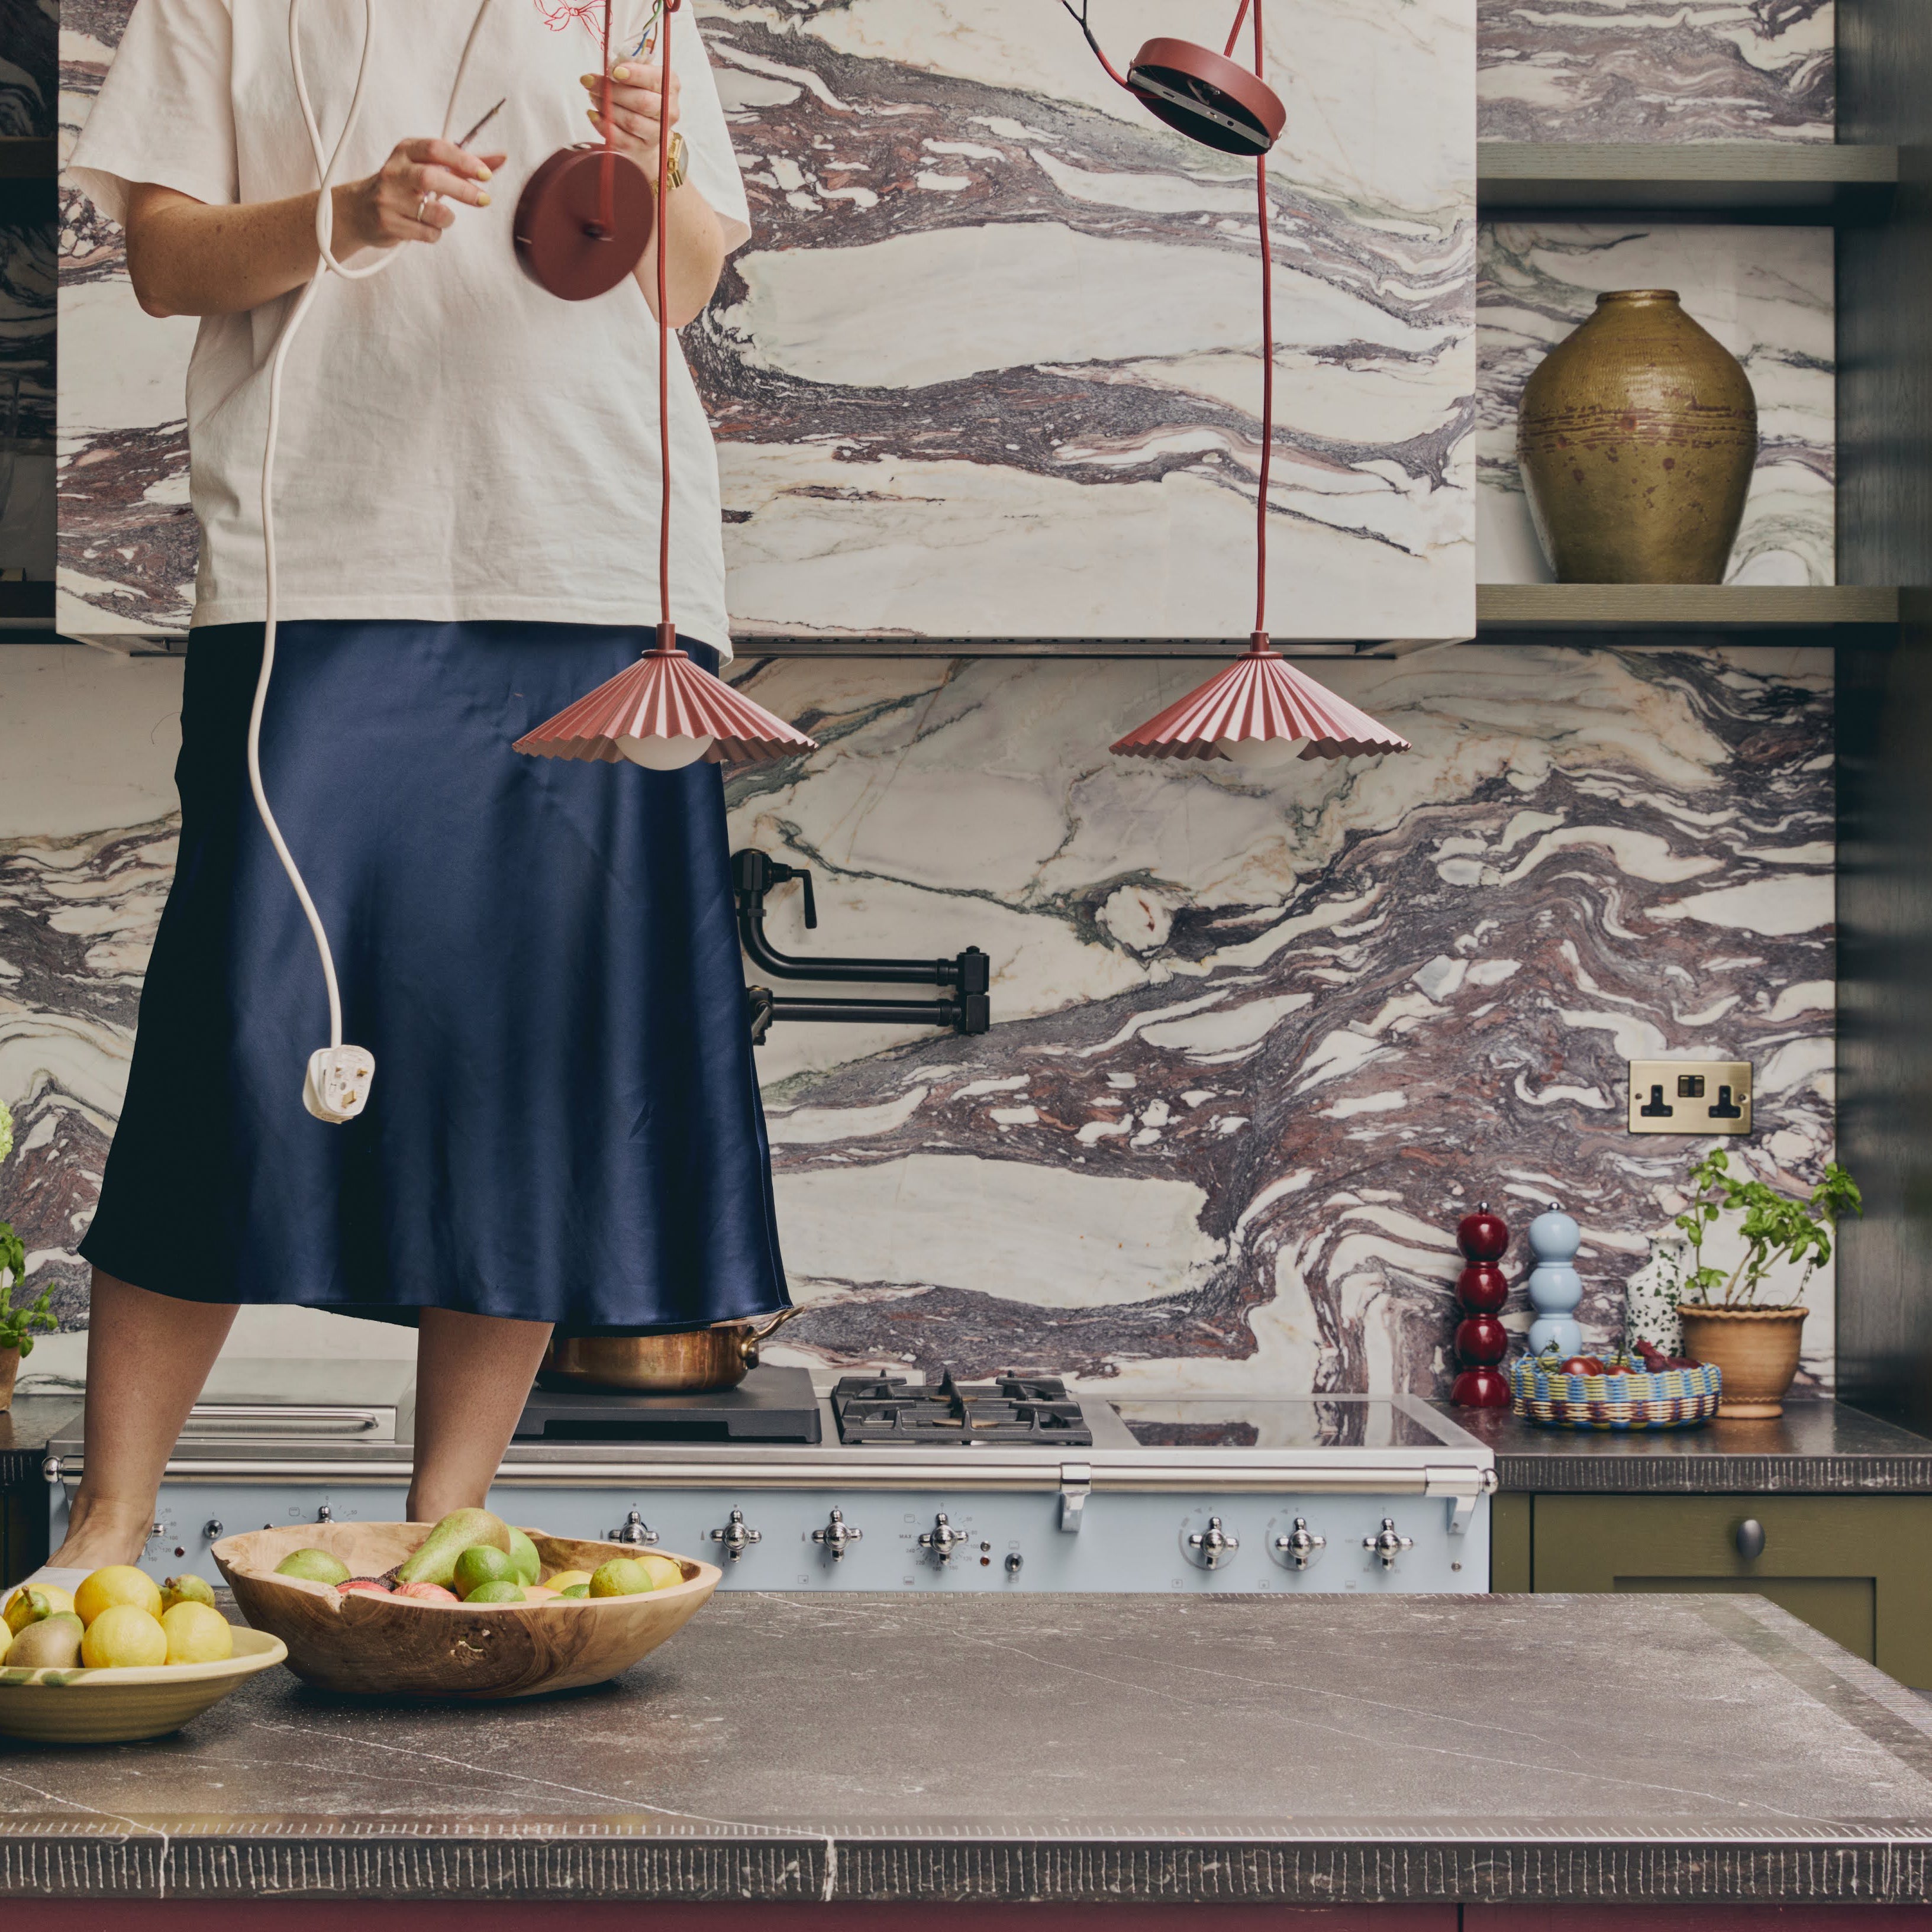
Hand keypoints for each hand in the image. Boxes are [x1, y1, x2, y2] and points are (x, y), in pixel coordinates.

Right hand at [334, 137, 507, 253]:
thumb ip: (463, 164)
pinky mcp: (388, 223)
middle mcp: (394, 171)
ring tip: (442, 216)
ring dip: (447, 218)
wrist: (358, 211)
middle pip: (432, 178)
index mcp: (405, 151)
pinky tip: (425, 227)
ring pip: (433, 211)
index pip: (436, 148)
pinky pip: (427, 233)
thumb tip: (501, 158)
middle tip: (483, 200)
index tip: (485, 174)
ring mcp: (388, 198)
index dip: (463, 160)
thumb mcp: (428, 167)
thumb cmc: (403, 187)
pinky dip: (435, 233)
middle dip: (463, 190)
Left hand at [580, 57, 681, 170]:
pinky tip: (593, 114)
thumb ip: (628, 67)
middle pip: (641, 102)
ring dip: (607, 107)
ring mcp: (657, 133)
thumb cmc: (640, 93)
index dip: (635, 75)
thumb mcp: (639, 74)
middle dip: (612, 91)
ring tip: (593, 97)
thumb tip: (609, 67)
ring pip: (631, 121)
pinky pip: (621, 139)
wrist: (646, 127)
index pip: (654, 80)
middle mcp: (669, 111)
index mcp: (670, 86)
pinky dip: (604, 125)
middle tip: (590, 82)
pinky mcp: (642, 148)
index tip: (614, 71)